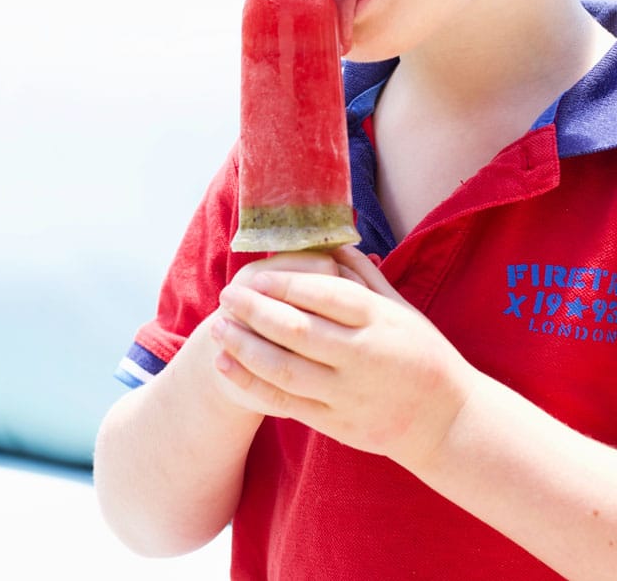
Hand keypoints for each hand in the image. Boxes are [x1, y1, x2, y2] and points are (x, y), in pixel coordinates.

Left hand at [210, 246, 474, 472]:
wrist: (445, 420)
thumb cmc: (422, 353)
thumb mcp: (401, 308)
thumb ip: (364, 275)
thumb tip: (333, 240)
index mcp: (380, 320)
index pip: (325, 295)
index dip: (285, 284)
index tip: (255, 275)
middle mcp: (363, 356)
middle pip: (299, 330)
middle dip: (256, 312)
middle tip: (227, 295)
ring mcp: (349, 393)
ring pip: (286, 369)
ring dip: (246, 347)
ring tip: (218, 328)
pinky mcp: (337, 423)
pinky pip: (287, 402)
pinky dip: (252, 384)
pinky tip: (227, 365)